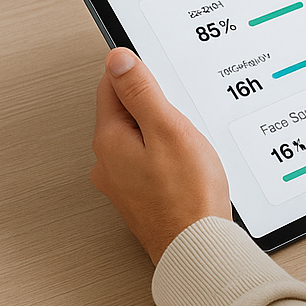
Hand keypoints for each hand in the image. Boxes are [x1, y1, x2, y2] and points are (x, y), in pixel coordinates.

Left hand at [91, 48, 231, 264]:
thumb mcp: (168, 129)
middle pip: (123, 110)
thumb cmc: (187, 193)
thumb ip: (141, 92)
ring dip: (159, 126)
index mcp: (110, 141)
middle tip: (179, 103)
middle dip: (151, 99)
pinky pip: (147, 157)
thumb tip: (117, 58)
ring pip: (137, 135)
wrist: (197, 247)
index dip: (137, 70)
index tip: (159, 69)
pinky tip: (186, 156)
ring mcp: (123, 180)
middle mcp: (109, 162)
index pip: (111, 85)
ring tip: (186, 131)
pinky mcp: (141, 194)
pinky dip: (165, 149)